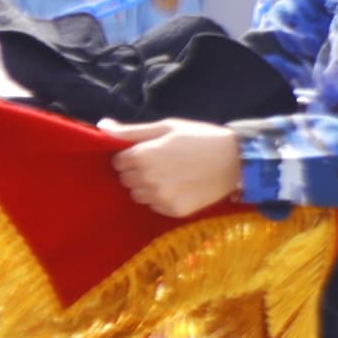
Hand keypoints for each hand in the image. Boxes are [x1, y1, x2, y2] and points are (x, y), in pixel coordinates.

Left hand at [103, 117, 243, 218]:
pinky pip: (155, 207)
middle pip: (125, 180)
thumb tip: (101, 126)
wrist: (236, 161)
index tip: (148, 152)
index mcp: (141, 156)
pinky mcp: (173, 211)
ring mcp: (160, 198)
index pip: (117, 162)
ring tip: (171, 175)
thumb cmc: (200, 138)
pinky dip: (162, 199)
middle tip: (161, 163)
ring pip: (138, 196)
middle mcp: (146, 180)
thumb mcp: (166, 127)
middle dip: (137, 172)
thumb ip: (131, 131)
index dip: (131, 156)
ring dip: (147, 187)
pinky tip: (179, 187)